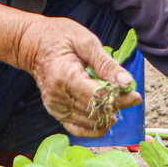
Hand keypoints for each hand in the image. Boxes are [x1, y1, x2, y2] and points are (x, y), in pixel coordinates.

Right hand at [18, 16, 141, 138]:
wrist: (32, 44)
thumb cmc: (59, 37)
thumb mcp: (86, 41)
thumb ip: (106, 64)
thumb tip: (126, 83)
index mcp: (65, 77)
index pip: (97, 98)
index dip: (120, 99)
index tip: (136, 95)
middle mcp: (58, 97)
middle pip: (95, 112)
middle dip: (117, 106)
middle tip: (130, 95)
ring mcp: (55, 107)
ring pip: (90, 123)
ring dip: (108, 115)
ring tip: (117, 100)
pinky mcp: (56, 112)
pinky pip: (78, 129)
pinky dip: (95, 128)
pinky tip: (106, 118)